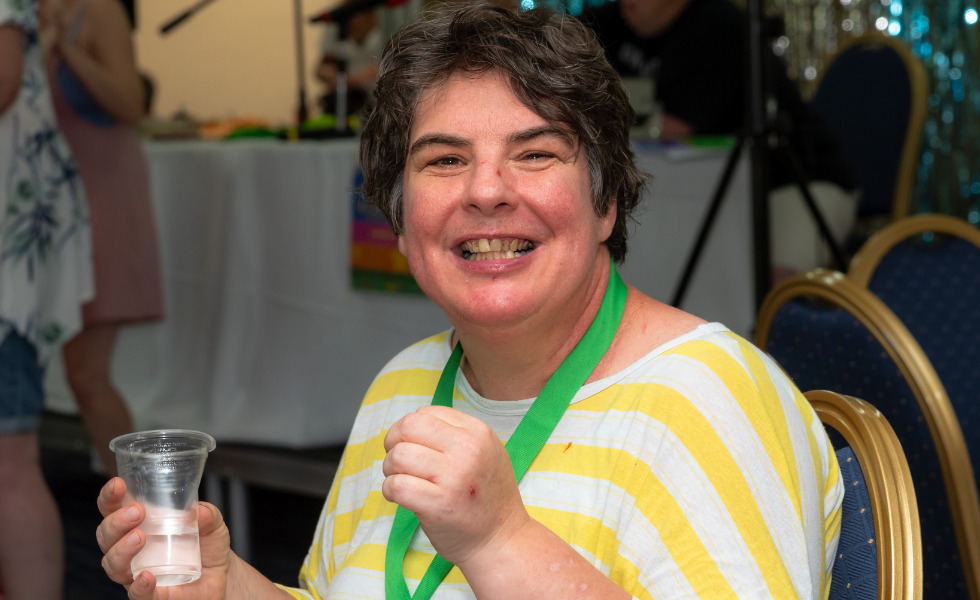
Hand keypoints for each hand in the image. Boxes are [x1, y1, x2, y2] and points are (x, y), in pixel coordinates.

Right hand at [95, 477, 233, 598]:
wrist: (221, 577)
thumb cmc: (207, 545)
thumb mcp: (212, 523)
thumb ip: (207, 514)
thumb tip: (198, 512)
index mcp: (138, 524)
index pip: (112, 509)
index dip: (109, 497)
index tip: (118, 484)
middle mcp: (129, 548)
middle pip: (106, 535)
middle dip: (116, 521)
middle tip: (137, 511)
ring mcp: (136, 573)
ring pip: (112, 564)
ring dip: (121, 549)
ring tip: (139, 537)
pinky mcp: (150, 595)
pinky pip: (135, 595)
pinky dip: (138, 586)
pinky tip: (147, 576)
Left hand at [382, 406, 530, 564]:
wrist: (502, 540)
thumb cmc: (487, 497)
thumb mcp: (486, 452)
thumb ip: (454, 434)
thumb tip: (410, 425)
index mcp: (478, 432)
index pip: (425, 413)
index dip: (409, 429)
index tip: (412, 446)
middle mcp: (468, 450)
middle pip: (407, 427)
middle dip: (393, 442)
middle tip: (398, 462)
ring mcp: (454, 477)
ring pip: (398, 455)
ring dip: (390, 469)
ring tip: (402, 481)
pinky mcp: (439, 505)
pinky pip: (396, 485)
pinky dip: (390, 490)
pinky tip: (400, 497)